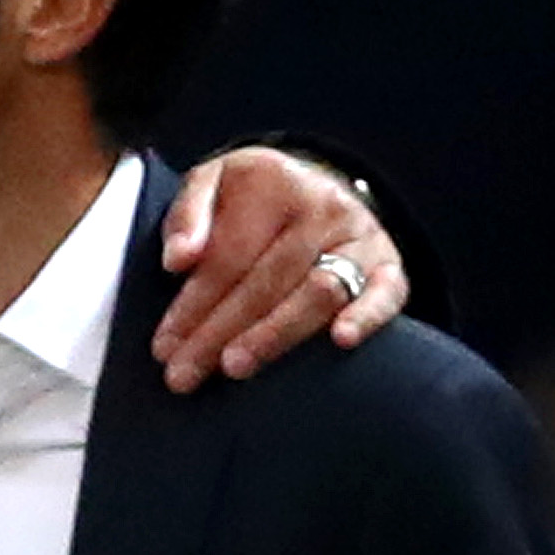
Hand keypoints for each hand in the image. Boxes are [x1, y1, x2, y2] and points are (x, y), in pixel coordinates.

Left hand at [151, 147, 408, 391]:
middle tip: (185, 372)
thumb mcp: (212, 182)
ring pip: (318, 292)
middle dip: (219, 332)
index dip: (192, 305)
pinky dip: (366, 316)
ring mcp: (360, 236)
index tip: (165, 347)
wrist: (319, 182)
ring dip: (275, 334)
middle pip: (266, 280)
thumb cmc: (254, 196)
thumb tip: (176, 260)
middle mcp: (322, 206)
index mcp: (272, 182)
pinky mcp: (389, 264)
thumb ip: (187, 215)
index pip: (228, 255)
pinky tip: (341, 342)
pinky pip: (387, 292)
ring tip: (236, 366)